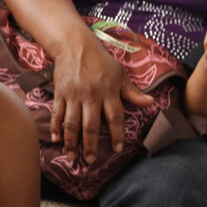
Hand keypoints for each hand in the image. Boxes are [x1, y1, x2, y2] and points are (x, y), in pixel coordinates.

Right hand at [51, 34, 153, 163]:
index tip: (117, 149)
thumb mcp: (119, 74)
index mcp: (108, 91)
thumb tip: (151, 102)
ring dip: (72, 142)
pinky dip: (55, 127)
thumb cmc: (100, 61)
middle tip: (91, 161)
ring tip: (72, 157)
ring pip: (72, 123)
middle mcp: (91, 95)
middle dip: (91, 145)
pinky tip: (56, 140)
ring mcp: (73, 95)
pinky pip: (57, 113)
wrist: (75, 45)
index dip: (117, 134)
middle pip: (91, 125)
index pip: (115, 117)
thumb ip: (132, 91)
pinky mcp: (60, 93)